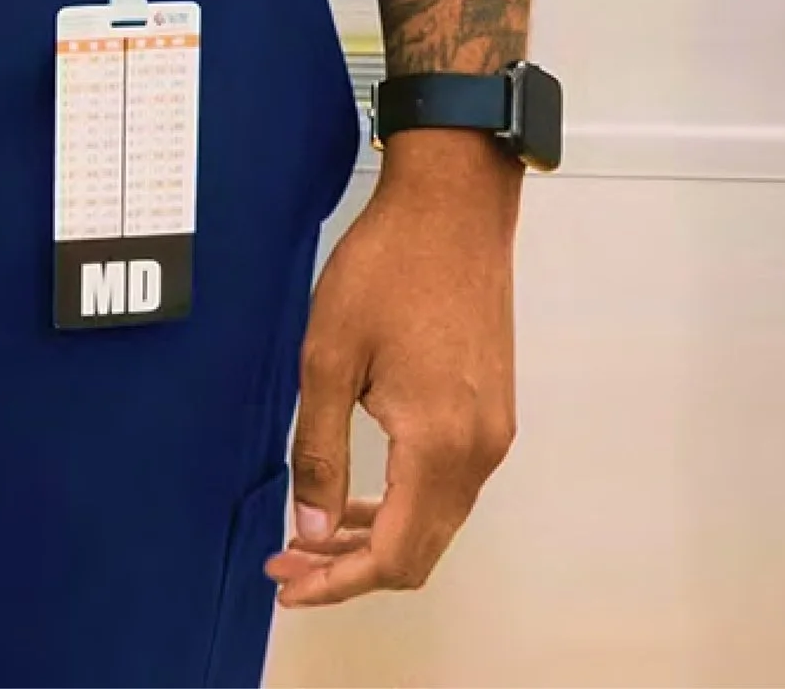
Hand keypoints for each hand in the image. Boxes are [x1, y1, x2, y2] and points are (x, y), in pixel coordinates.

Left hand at [266, 127, 519, 607]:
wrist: (453, 203)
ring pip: (437, 521)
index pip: (396, 555)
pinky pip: (449, 485)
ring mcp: (494, 430)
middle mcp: (480, 449)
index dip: (338, 581)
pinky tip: (363, 490)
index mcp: (440, 442)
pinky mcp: (494, 410)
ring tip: (316, 531)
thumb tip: (310, 527)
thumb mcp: (329, 356)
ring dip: (379, 537)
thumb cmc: (390, 262)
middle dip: (353, 569)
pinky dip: (406, 502)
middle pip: (421, 551)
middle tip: (291, 563)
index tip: (290, 583)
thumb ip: (320, 451)